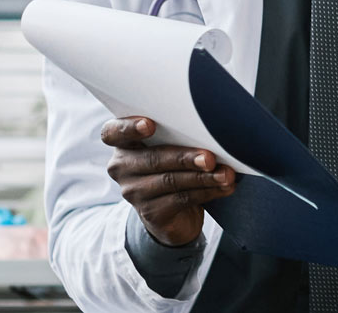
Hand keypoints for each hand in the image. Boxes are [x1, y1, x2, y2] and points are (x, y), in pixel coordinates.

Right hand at [101, 116, 235, 246]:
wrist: (174, 213)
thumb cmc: (175, 166)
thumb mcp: (173, 147)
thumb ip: (181, 135)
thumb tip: (216, 130)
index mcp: (124, 144)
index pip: (112, 133)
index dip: (128, 128)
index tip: (150, 125)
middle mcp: (123, 168)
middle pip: (152, 159)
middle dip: (184, 158)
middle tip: (209, 158)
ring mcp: (134, 192)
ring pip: (170, 181)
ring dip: (203, 177)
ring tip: (226, 174)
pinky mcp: (151, 213)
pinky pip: (181, 199)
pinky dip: (207, 192)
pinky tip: (224, 187)